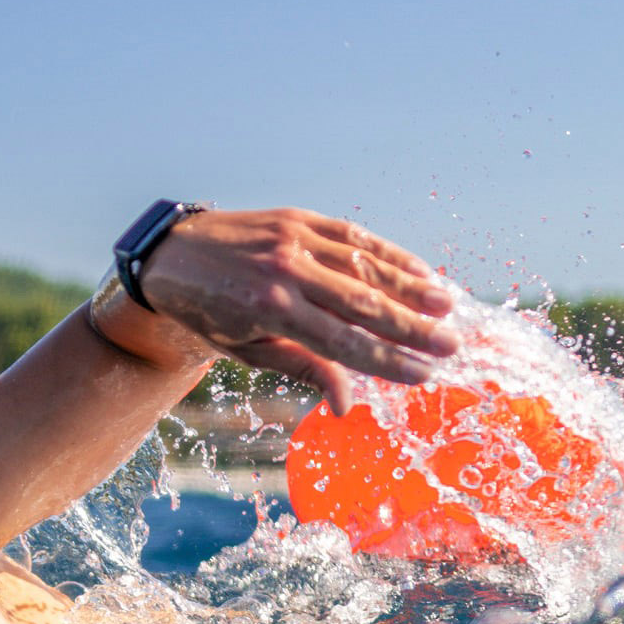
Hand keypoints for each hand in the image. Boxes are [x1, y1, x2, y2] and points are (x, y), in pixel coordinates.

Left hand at [139, 207, 459, 413]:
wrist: (171, 256)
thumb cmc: (209, 313)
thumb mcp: (247, 350)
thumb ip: (302, 368)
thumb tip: (346, 405)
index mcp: (271, 312)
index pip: (344, 342)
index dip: (388, 360)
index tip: (424, 373)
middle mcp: (286, 272)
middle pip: (363, 303)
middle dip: (412, 328)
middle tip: (452, 346)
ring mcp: (293, 240)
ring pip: (364, 266)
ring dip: (410, 287)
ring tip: (447, 308)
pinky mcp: (297, 218)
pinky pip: (352, 236)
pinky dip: (388, 253)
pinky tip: (419, 269)